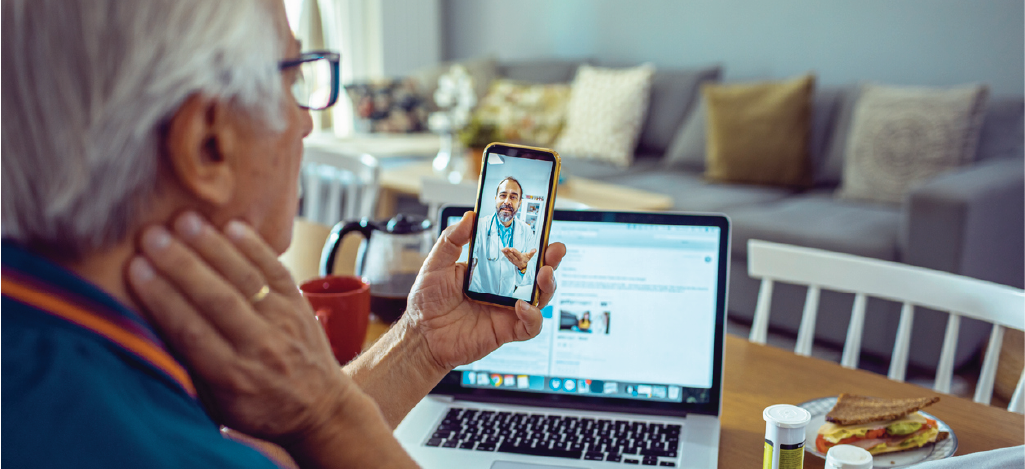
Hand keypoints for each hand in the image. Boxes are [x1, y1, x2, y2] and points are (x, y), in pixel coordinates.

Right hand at [125, 212, 374, 444]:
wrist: (320, 409)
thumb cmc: (257, 408)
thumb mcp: (217, 405)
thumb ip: (187, 368)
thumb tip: (146, 326)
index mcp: (232, 377)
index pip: (191, 331)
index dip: (163, 298)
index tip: (136, 268)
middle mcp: (261, 347)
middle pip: (217, 299)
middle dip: (181, 265)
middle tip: (152, 235)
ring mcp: (284, 322)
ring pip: (246, 279)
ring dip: (214, 247)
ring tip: (184, 220)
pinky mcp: (300, 305)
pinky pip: (276, 270)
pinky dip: (255, 246)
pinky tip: (231, 225)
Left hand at [406, 211, 565, 370]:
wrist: (421, 336)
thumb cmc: (427, 302)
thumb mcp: (436, 263)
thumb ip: (452, 239)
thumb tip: (469, 217)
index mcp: (490, 269)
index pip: (518, 252)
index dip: (533, 241)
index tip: (541, 228)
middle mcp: (503, 288)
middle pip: (536, 273)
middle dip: (551, 260)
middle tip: (554, 250)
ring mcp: (506, 309)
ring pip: (540, 297)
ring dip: (548, 285)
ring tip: (544, 274)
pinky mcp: (506, 330)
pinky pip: (530, 326)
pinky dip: (532, 317)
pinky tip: (522, 306)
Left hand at [500, 246, 536, 270]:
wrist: (523, 266)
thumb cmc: (526, 259)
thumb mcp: (530, 256)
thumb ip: (532, 253)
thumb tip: (535, 249)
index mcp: (521, 258)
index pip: (518, 255)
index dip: (515, 252)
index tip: (512, 249)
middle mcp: (517, 260)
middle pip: (512, 256)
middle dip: (509, 252)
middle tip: (506, 248)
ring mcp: (513, 260)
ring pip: (509, 256)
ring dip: (505, 252)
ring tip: (503, 249)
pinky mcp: (510, 260)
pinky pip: (507, 257)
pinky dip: (504, 253)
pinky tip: (502, 250)